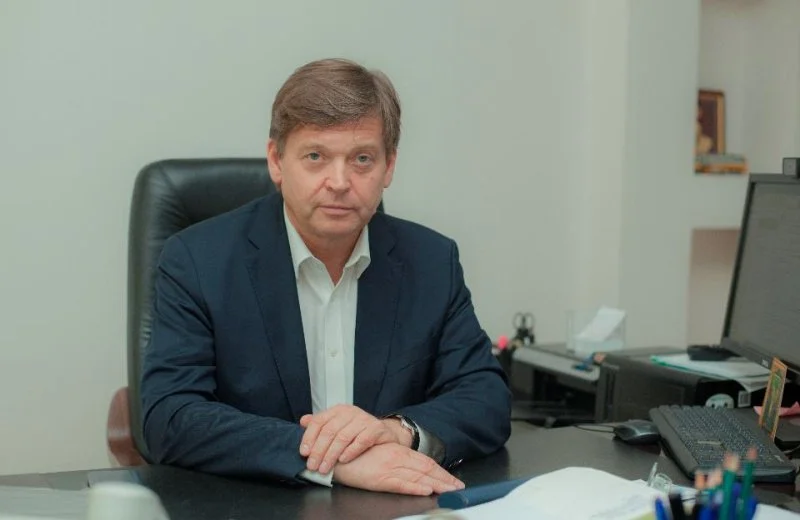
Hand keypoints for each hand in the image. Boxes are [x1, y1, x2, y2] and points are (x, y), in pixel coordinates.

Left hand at [299, 405, 406, 473]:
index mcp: (338, 410)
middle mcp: (350, 412)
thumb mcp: (337, 426)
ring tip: (325, 468)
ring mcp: (364, 419)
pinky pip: (361, 441)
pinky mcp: (376, 429)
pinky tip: (343, 460)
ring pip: (343, 437)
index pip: (319, 421)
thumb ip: (320, 425)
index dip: (309, 437)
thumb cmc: (357, 432)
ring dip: (331, 455)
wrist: (383, 434)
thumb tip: (303, 421)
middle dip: (319, 450)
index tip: (304, 453)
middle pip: (329, 431)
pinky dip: (350, 452)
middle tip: (313, 465)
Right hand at [333, 443, 463, 495]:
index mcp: (397, 451)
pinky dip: (415, 487)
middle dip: (444, 479)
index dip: (440, 471)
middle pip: (426, 469)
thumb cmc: (356, 456)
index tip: (453, 480)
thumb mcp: (379, 456)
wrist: (336, 456)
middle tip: (459, 488)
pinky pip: (401, 483)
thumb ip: (395, 461)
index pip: (424, 462)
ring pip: (418, 476)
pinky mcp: (380, 478)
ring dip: (436, 484)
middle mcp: (396, 457)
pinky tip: (426, 489)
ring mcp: (389, 467)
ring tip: (450, 490)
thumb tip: (413, 473)